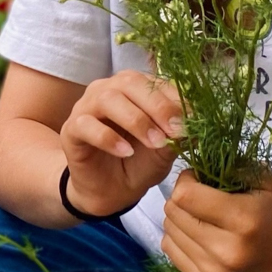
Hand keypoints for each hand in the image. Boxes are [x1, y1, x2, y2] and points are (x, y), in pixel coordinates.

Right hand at [58, 70, 182, 217]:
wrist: (111, 191)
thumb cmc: (138, 162)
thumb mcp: (165, 149)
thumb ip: (179, 134)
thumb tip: (199, 122)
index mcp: (133, 87)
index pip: (155, 81)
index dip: (175, 99)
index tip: (194, 122)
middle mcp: (107, 89)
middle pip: (130, 83)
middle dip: (157, 106)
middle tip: (175, 131)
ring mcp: (86, 107)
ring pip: (107, 99)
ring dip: (136, 120)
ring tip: (154, 143)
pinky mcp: (71, 129)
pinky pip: (87, 125)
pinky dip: (108, 138)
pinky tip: (125, 152)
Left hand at [161, 171, 271, 271]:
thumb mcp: (260, 177)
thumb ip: (224, 166)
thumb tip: (187, 167)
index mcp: (243, 220)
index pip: (185, 196)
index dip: (186, 180)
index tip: (199, 177)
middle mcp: (228, 251)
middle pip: (173, 213)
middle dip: (181, 198)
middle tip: (201, 196)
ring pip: (168, 232)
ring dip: (179, 218)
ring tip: (202, 215)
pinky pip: (170, 251)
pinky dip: (178, 238)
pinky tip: (199, 233)